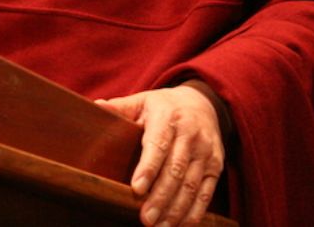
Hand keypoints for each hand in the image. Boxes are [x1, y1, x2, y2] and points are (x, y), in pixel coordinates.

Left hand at [96, 84, 224, 225]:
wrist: (202, 103)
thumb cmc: (164, 107)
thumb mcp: (143, 101)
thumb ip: (121, 107)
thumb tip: (97, 106)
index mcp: (168, 117)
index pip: (158, 145)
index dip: (148, 168)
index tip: (136, 189)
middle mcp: (190, 135)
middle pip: (175, 170)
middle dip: (160, 197)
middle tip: (146, 218)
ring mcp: (205, 152)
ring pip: (191, 185)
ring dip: (175, 209)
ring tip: (160, 226)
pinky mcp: (215, 166)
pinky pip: (206, 192)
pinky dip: (195, 211)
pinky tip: (181, 225)